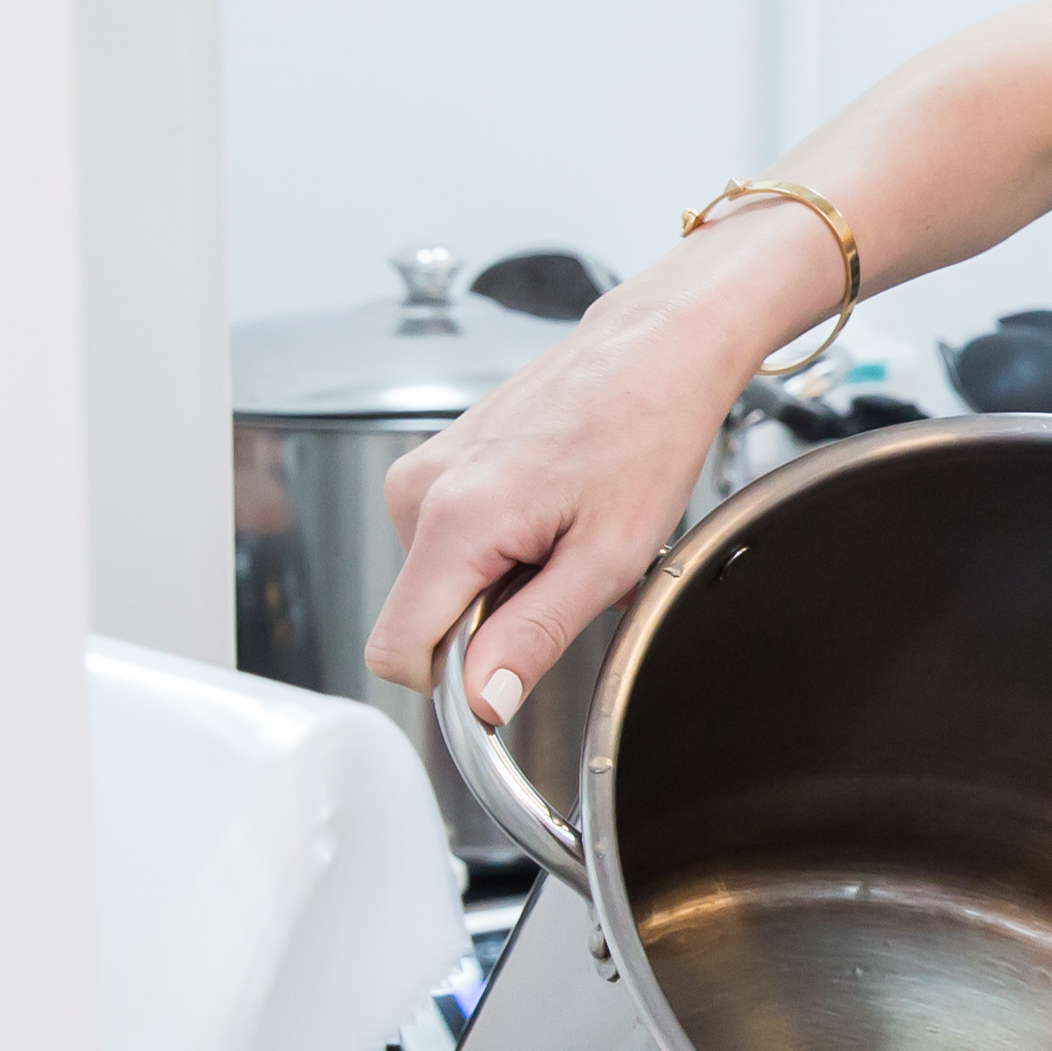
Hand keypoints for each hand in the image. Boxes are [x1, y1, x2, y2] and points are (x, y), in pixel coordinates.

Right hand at [359, 250, 794, 717]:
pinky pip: (452, 543)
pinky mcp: (436, 463)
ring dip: (506, 581)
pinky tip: (554, 511)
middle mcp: (418, 491)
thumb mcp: (608, 557)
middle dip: (495, 621)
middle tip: (569, 573)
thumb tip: (483, 701)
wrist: (655, 349)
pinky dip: (503, 547)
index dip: (453, 682)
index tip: (512, 669)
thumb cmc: (645, 432)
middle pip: (423, 618)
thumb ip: (535, 635)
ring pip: (441, 582)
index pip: (397, 651)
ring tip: (568, 533)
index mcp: (453, 518)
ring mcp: (422, 472)